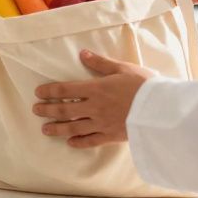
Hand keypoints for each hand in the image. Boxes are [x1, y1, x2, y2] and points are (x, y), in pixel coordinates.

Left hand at [34, 50, 155, 148]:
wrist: (161, 109)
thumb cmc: (144, 85)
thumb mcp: (122, 68)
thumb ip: (101, 63)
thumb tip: (83, 54)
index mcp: (95, 88)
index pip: (65, 90)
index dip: (49, 91)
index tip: (38, 93)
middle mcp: (94, 107)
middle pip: (64, 110)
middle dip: (47, 110)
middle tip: (35, 110)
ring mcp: (101, 123)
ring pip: (73, 127)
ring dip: (57, 128)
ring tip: (45, 129)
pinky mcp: (111, 136)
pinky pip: (91, 141)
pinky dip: (79, 143)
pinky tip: (70, 143)